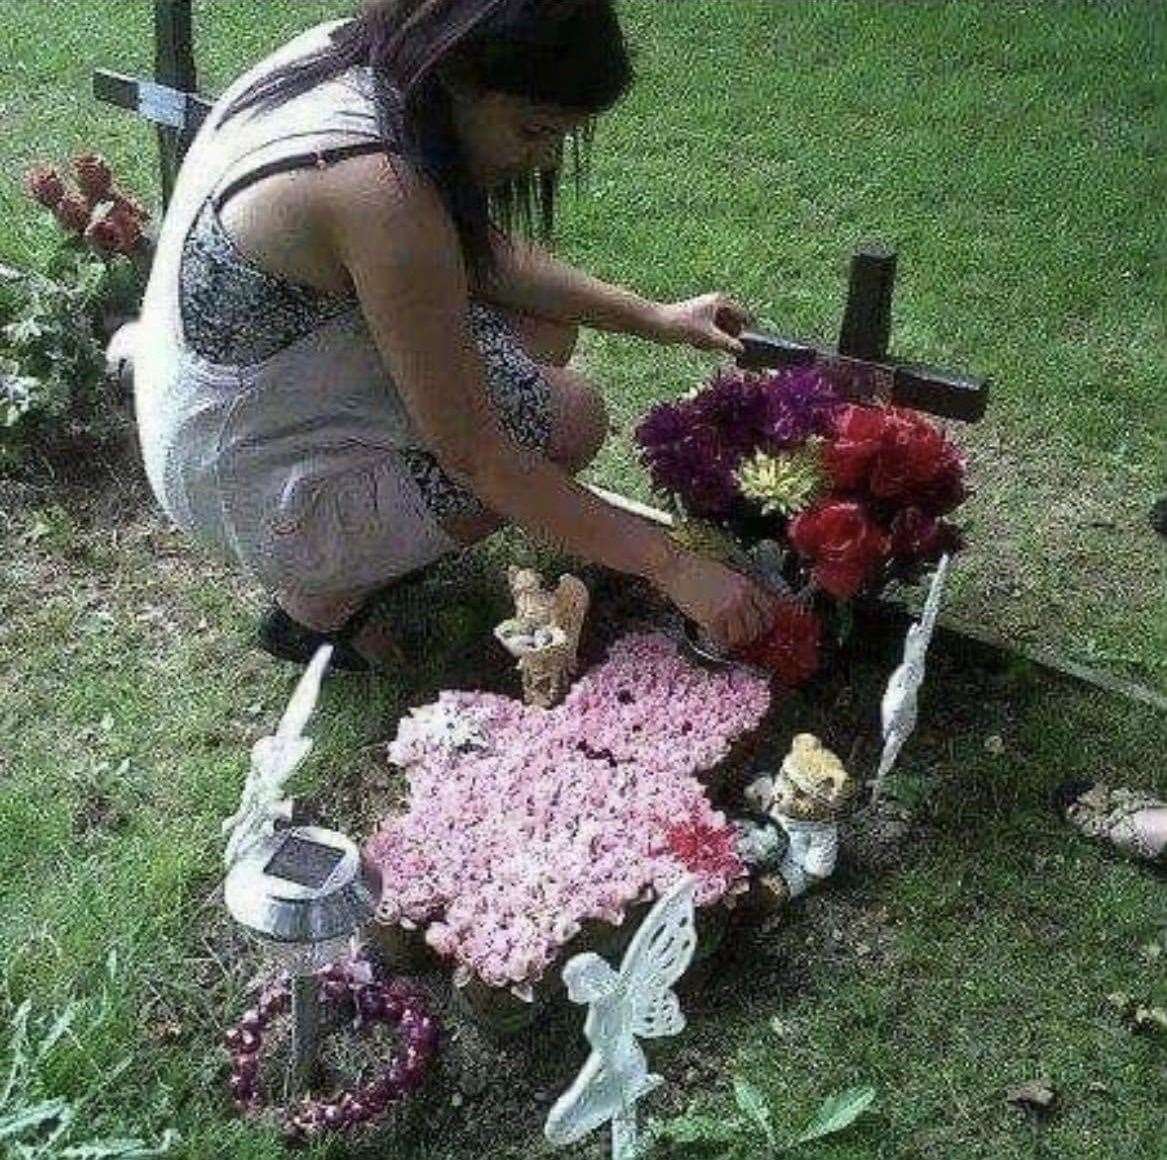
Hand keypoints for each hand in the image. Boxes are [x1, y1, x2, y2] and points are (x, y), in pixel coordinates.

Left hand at [651, 293, 751, 355]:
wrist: (657, 324)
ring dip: (715, 342)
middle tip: (727, 350)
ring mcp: (707, 314)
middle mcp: (716, 304)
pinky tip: (695, 343)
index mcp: (721, 301)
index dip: (747, 331)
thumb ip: (728, 344)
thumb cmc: (683, 325)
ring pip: (721, 333)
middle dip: (728, 339)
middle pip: (733, 325)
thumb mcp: (709, 337)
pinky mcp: (698, 323)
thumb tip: (741, 350)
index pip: (743, 316)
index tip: (750, 347)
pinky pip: (710, 336)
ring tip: (703, 343)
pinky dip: (706, 342)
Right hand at [658, 550, 779, 651]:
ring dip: (734, 640)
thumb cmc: (695, 568)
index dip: (764, 622)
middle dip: (749, 635)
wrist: (675, 568)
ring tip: (724, 637)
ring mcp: (728, 609)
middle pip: (758, 627)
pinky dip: (717, 641)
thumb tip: (748, 606)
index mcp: (747, 584)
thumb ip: (740, 589)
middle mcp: (742, 597)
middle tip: (739, 636)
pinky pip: (722, 639)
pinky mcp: (712, 618)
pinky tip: (710, 635)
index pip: (769, 610)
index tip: (757, 627)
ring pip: (742, 636)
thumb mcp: (727, 574)